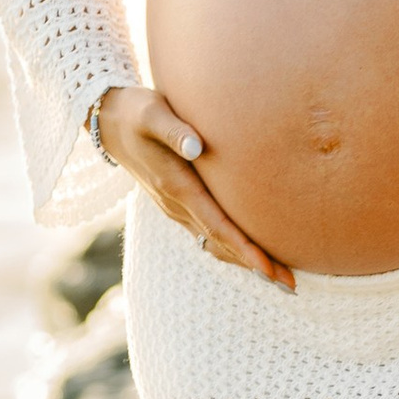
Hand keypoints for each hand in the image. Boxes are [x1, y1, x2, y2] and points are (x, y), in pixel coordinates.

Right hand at [93, 87, 293, 290]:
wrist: (107, 123)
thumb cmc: (136, 112)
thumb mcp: (152, 113)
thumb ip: (174, 129)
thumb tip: (197, 147)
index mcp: (176, 186)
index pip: (216, 225)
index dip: (244, 248)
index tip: (269, 269)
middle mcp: (176, 205)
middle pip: (221, 243)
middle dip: (255, 265)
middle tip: (291, 286)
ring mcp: (175, 208)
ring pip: (215, 243)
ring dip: (245, 261)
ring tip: (281, 277)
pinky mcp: (178, 204)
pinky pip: (208, 233)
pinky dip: (232, 247)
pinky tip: (252, 252)